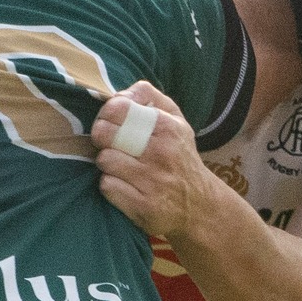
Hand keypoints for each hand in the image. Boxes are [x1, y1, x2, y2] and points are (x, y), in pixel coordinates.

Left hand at [92, 82, 218, 240]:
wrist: (200, 205)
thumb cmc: (180, 156)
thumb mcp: (176, 120)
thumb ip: (149, 97)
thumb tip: (120, 94)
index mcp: (168, 128)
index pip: (119, 108)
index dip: (106, 113)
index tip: (108, 121)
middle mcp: (162, 154)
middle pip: (106, 134)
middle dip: (101, 138)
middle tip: (109, 144)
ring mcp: (152, 182)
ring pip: (105, 160)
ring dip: (106, 164)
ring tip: (119, 166)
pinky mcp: (143, 207)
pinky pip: (107, 187)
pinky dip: (110, 186)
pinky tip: (123, 186)